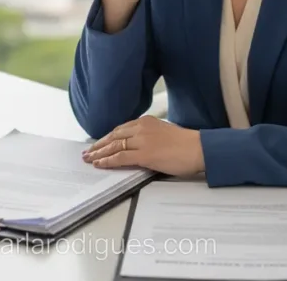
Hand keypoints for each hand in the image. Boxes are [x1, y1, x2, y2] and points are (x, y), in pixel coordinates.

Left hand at [81, 116, 204, 176]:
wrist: (198, 148)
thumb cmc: (186, 143)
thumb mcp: (164, 132)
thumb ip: (149, 136)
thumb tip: (138, 146)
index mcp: (146, 122)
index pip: (121, 129)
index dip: (108, 138)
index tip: (99, 143)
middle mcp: (141, 128)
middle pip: (114, 136)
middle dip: (99, 145)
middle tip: (88, 152)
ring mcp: (142, 141)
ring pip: (114, 146)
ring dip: (99, 153)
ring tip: (89, 159)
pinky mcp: (144, 154)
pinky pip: (120, 158)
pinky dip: (108, 161)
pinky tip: (100, 164)